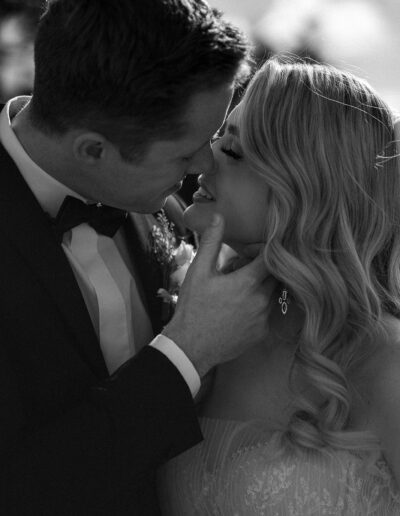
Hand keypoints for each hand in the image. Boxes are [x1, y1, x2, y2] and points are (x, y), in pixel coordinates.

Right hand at [163, 214, 276, 376]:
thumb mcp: (199, 271)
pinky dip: (257, 306)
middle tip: (239, 271)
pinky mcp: (262, 333)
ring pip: (272, 294)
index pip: (272, 257)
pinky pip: (268, 313)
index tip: (248, 252)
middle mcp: (262, 300)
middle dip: (261, 268)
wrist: (190, 347)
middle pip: (275, 275)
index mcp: (248, 282)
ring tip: (237, 290)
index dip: (262, 250)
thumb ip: (212, 242)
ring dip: (260, 287)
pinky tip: (237, 309)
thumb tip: (219, 217)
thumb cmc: (193, 308)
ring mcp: (264, 318)